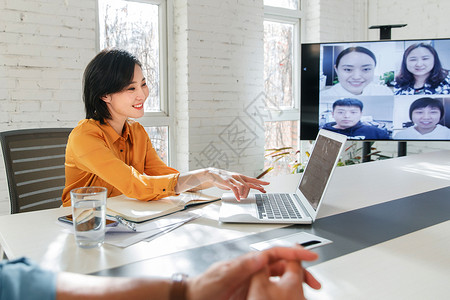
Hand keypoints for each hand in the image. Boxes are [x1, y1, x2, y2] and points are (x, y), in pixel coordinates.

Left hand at [186, 246, 319, 299]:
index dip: (293, 253)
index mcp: (248, 263)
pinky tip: (290, 297)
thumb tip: (261, 257)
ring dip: (295, 283)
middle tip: (314, 281)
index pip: (275, 253)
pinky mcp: (252, 293)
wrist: (194, 299)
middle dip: (301, 271)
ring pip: (280, 279)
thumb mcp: (223, 275)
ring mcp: (253, 282)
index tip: (308, 255)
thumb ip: (242, 266)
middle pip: (282, 266)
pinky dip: (285, 293)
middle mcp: (253, 270)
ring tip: (307, 290)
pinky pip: (273, 291)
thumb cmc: (204, 286)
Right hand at [205, 168, 269, 199]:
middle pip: (250, 183)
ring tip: (243, 198)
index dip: (260, 181)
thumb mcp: (234, 181)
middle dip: (258, 187)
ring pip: (243, 186)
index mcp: (241, 177)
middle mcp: (239, 177)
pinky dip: (237, 195)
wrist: (214, 174)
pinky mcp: (228, 182)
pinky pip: (234, 189)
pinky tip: (238, 198)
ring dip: (244, 194)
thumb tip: (247, 189)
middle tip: (263, 191)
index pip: (253, 179)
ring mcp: (233, 179)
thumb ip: (240, 184)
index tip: (267, 183)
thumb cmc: (225, 179)